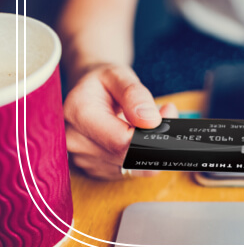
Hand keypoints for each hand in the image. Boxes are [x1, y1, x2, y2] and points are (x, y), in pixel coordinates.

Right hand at [64, 63, 178, 179]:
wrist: (88, 93)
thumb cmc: (103, 83)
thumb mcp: (118, 75)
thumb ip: (134, 95)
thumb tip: (150, 121)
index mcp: (79, 114)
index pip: (121, 141)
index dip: (148, 133)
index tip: (165, 114)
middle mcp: (75, 141)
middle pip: (127, 156)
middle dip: (153, 139)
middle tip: (166, 114)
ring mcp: (83, 159)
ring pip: (131, 166)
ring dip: (149, 148)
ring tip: (152, 121)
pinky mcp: (95, 169)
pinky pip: (129, 171)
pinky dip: (141, 156)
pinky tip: (140, 137)